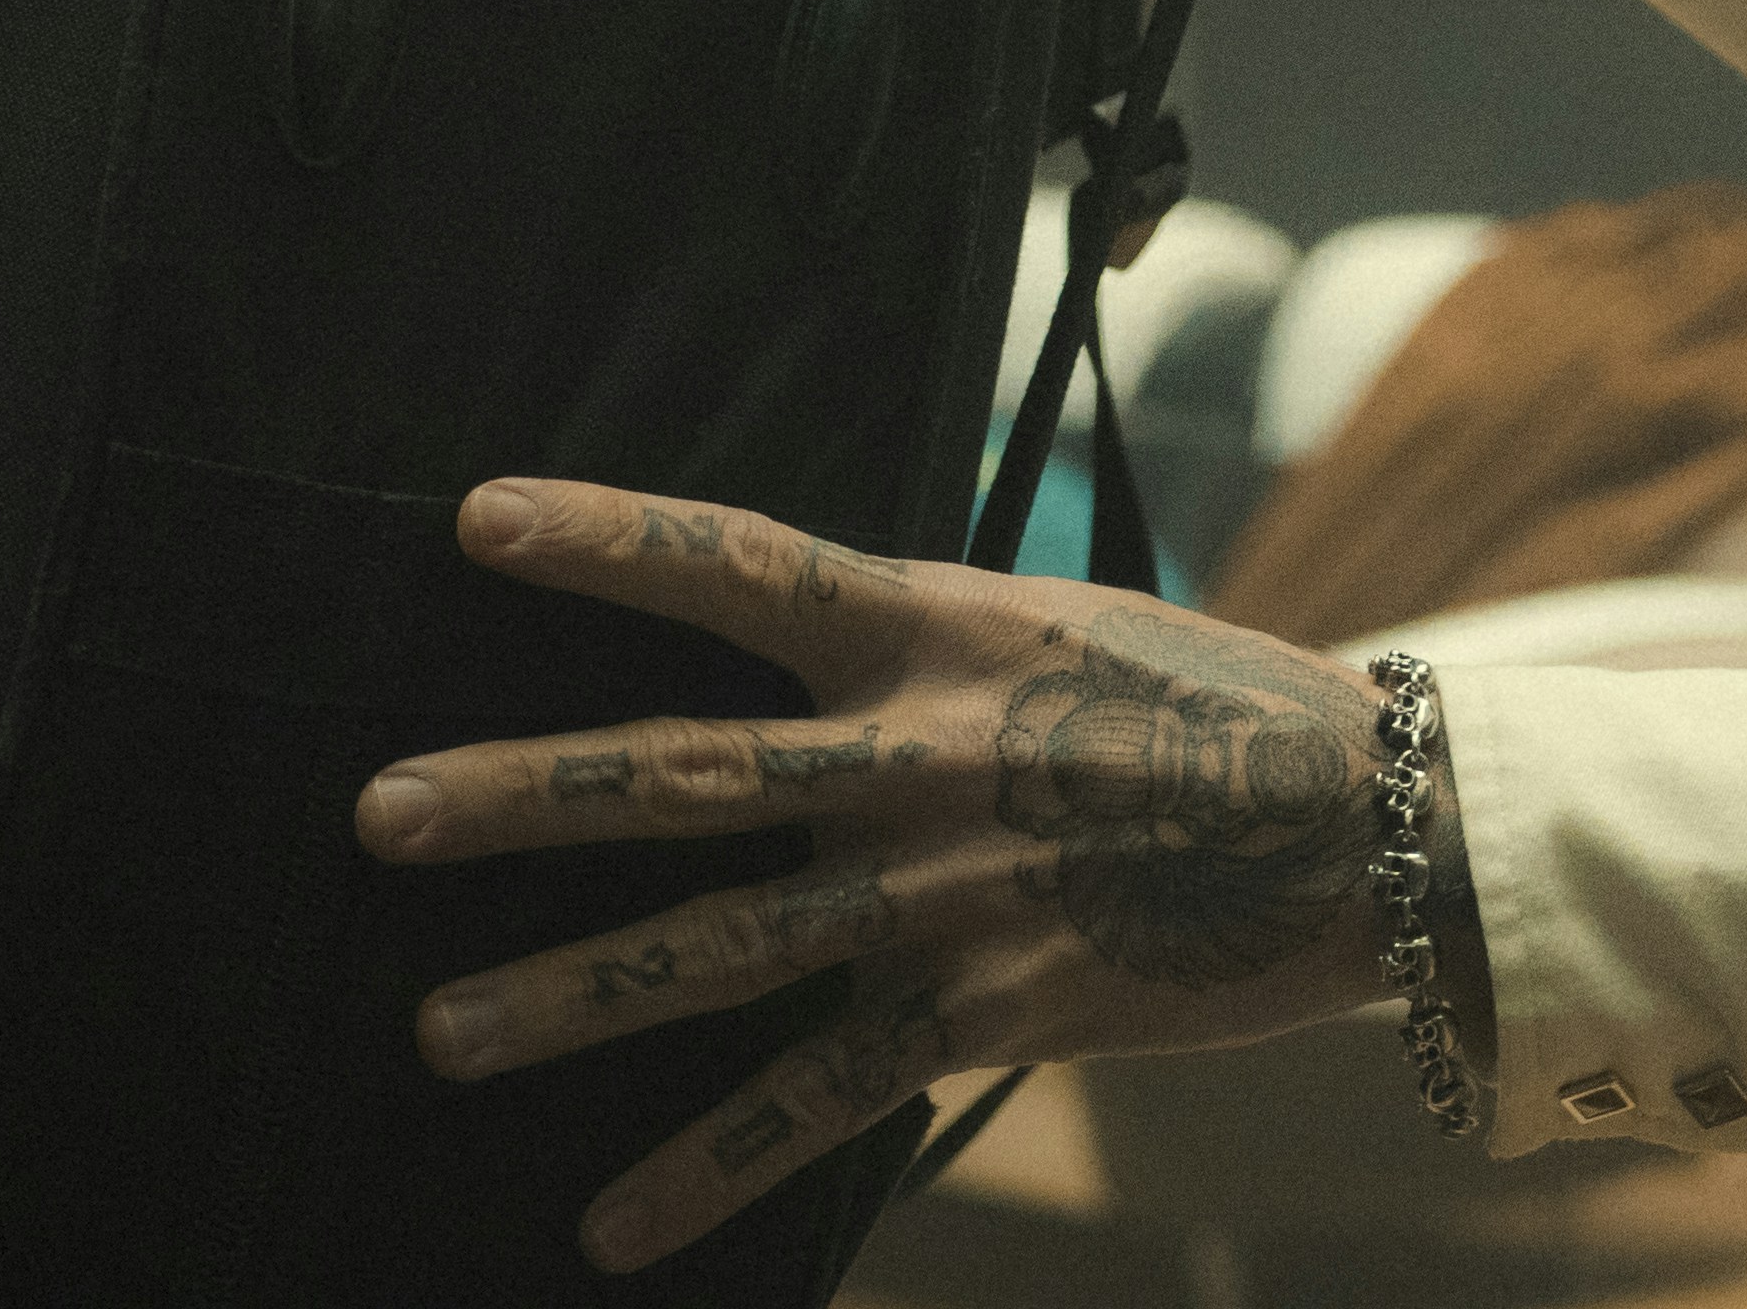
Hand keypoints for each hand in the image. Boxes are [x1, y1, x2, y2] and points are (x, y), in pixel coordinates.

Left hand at [353, 481, 1474, 1274]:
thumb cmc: (1218, 710)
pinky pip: (814, 1098)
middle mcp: (921, 751)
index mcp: (943, 626)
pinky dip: (703, 1167)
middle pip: (684, 772)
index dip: (610, 536)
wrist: (1366, 828)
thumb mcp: (1066, 635)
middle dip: (523, 795)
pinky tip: (604, 1226)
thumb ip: (933, 657)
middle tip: (380, 813)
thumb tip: (816, 663)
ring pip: (716, 946)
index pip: (745, 563)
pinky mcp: (983, 1008)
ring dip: (567, 992)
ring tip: (437, 1034)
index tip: (473, 520)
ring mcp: (944, 887)